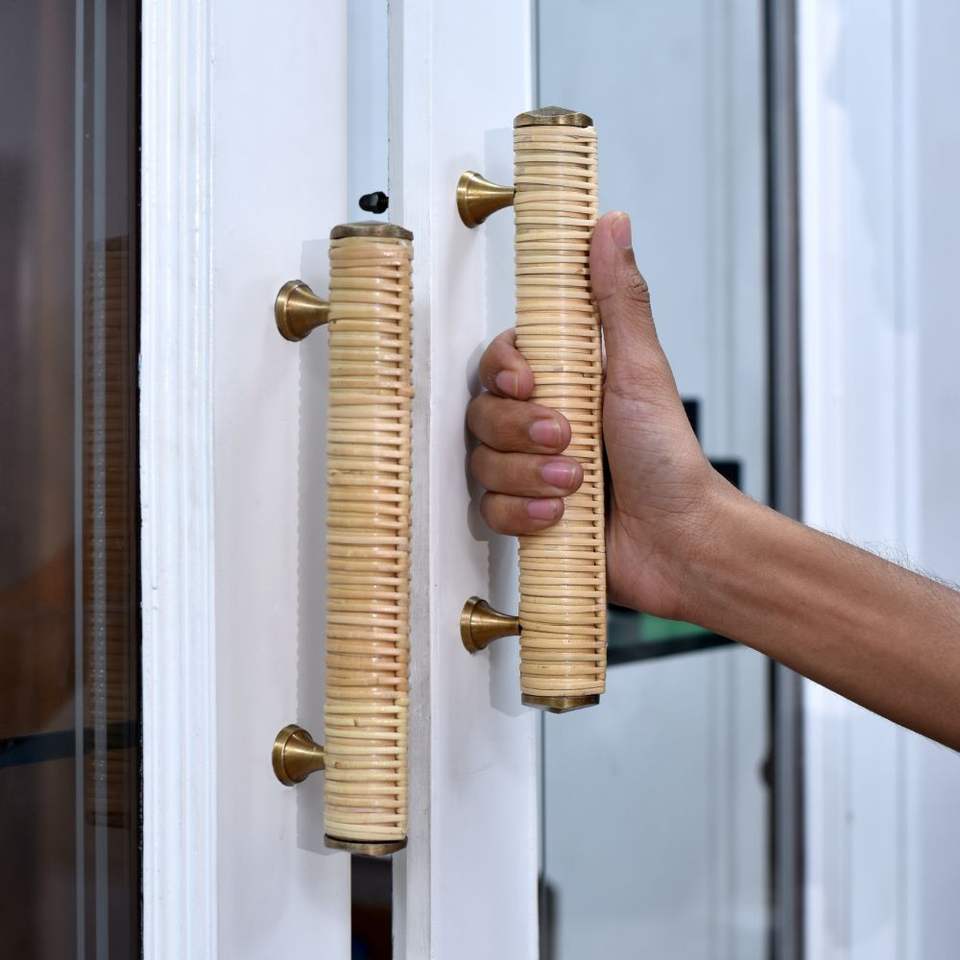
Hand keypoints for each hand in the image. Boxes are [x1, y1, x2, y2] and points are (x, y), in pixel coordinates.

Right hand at [466, 211, 733, 619]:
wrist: (678, 540)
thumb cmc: (668, 458)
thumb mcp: (640, 369)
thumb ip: (617, 299)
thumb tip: (611, 225)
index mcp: (564, 383)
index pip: (499, 362)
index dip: (504, 370)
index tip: (528, 381)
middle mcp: (540, 425)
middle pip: (483, 412)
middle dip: (524, 431)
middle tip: (568, 437)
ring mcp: (530, 471)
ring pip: (483, 463)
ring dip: (529, 475)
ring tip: (576, 484)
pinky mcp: (525, 515)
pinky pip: (490, 509)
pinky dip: (524, 513)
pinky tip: (560, 516)